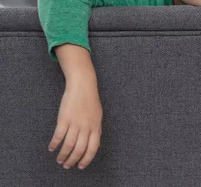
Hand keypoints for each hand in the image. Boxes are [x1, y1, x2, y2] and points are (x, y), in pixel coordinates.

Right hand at [49, 45, 102, 169]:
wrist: (83, 85)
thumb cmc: (90, 100)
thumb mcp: (98, 115)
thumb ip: (96, 129)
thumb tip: (94, 142)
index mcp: (96, 127)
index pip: (93, 148)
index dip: (87, 159)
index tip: (81, 166)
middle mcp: (86, 127)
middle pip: (80, 149)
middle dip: (73, 160)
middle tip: (67, 165)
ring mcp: (75, 123)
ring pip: (69, 145)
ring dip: (63, 155)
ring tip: (59, 160)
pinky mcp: (64, 119)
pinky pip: (58, 136)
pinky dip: (54, 144)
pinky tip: (51, 148)